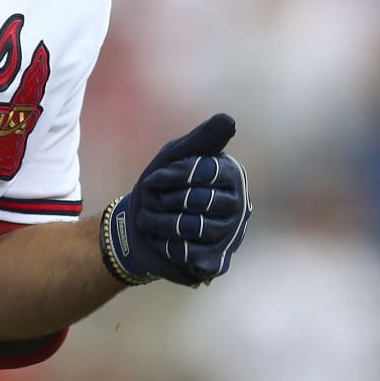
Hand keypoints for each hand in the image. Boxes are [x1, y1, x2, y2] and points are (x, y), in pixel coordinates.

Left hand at [102, 113, 250, 286]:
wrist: (141, 227)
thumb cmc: (161, 186)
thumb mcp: (176, 155)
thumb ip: (201, 140)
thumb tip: (229, 120)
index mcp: (231, 176)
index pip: (203, 171)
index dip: (173, 175)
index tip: (153, 180)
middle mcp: (238, 205)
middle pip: (199, 200)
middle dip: (165, 200)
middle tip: (151, 201)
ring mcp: (230, 235)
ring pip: (194, 227)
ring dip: (161, 223)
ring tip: (149, 220)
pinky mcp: (217, 260)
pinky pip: (194, 255)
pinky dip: (170, 247)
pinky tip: (162, 242)